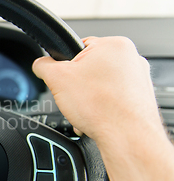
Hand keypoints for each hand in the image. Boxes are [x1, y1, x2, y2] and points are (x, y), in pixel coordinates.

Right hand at [32, 36, 173, 180]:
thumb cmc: (101, 107)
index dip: (66, 65)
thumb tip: (40, 64)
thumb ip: (43, 65)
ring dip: (89, 97)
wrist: (126, 136)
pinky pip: (113, 97)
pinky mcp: (140, 96)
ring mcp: (139, 78)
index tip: (64, 79)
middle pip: (90, 67)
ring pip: (101, 84)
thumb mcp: (57, 78)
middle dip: (78, 84)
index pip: (79, 47)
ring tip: (87, 109)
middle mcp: (132, 58)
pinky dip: (102, 106)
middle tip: (75, 96)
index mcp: (114, 44)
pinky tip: (97, 116)